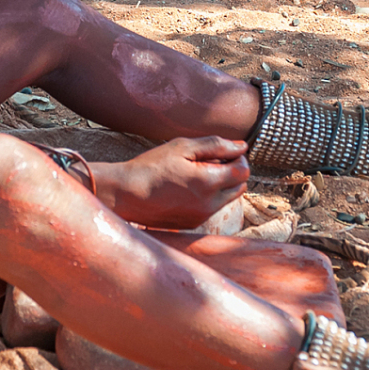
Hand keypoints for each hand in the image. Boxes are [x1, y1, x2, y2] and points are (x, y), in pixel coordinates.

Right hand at [92, 136, 248, 229]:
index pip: (243, 171)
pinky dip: (207, 198)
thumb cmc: (151, 167)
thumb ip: (215, 145)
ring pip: (227, 199)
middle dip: (232, 172)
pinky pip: (211, 208)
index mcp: (209, 183)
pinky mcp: (192, 224)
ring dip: (220, 185)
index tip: (225, 152)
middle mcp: (209, 204)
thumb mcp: (182, 147)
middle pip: (240, 187)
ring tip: (194, 174)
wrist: (125, 194)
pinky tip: (185, 189)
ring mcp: (201, 217)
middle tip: (210, 161)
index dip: (238, 158)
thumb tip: (241, 146)